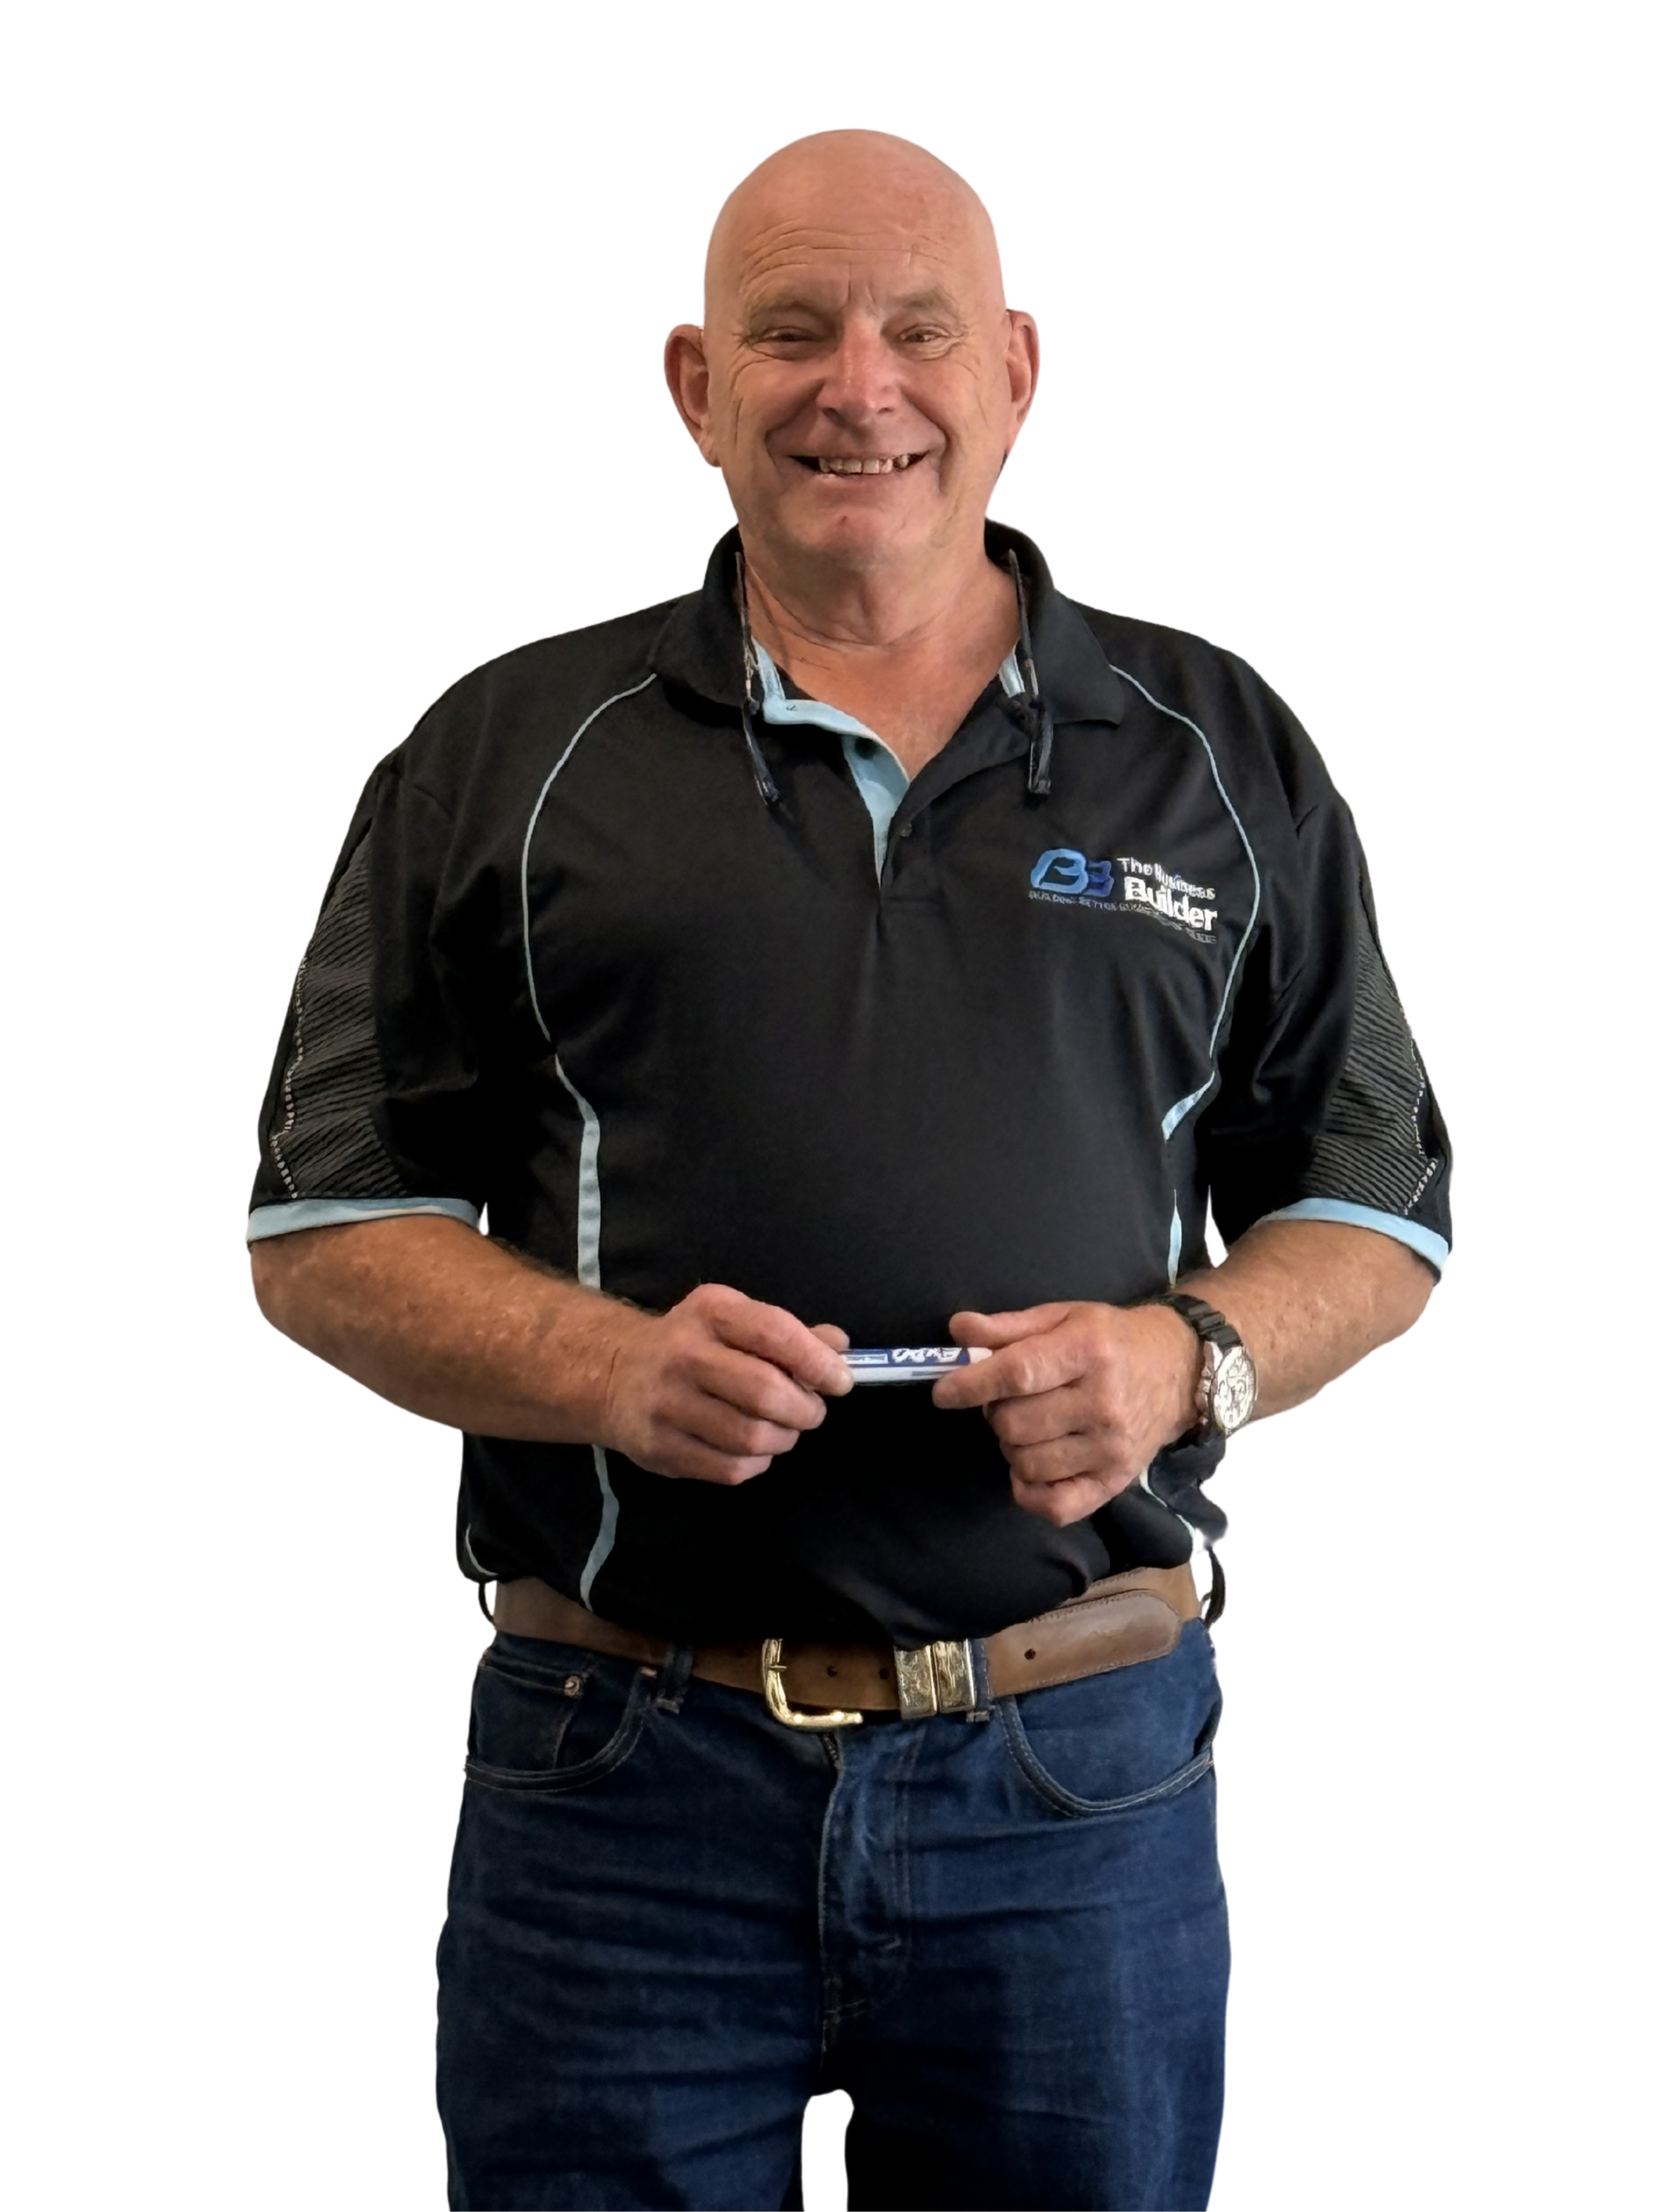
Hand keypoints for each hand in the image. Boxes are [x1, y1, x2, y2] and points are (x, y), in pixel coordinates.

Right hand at [600, 1283, 851, 1484]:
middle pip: (765, 1393)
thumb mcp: (734, 1320)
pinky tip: (752, 1449)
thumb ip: (788, 1332)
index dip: (816, 1361)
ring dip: (783, 1439)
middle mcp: (684, 1354)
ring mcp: (667, 1405)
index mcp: (710, 1313)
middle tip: (811, 1411)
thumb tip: (838, 1346)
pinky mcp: (659, 1448)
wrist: (613, 1373)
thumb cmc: (691, 1344)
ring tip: (782, 1430)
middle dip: (805, 1409)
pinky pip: (729, 1469)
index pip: (774, 1333)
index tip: (840, 1381)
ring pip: (750, 1438)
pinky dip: (756, 1463)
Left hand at [931, 1301, 1202, 1526]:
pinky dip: (1030, 1492)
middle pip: (1014, 1423)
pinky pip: (1055, 1506)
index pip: (1018, 1374)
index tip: (943, 1392)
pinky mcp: (1115, 1481)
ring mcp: (1111, 1448)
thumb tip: (958, 1331)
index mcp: (1087, 1351)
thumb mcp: (1062, 1317)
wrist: (1178, 1369)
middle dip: (995, 1412)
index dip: (971, 1384)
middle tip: (1010, 1400)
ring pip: (1026, 1463)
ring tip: (1029, 1426)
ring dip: (1012, 1447)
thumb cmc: (1110, 1339)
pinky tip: (1032, 1468)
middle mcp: (1103, 1403)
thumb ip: (1007, 1327)